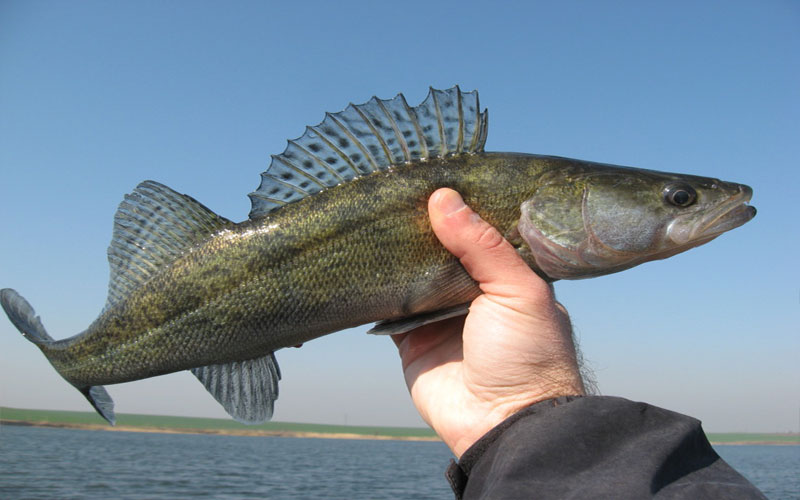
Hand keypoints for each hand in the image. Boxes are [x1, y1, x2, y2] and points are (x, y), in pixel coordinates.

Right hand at [392, 188, 585, 457]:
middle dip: (422, 228)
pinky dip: (376, 288)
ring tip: (373, 214)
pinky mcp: (410, 339)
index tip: (434, 175)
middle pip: (441, 251)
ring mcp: (440, 316)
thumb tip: (442, 198)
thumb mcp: (518, 291)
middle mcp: (473, 294)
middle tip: (394, 191)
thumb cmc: (528, 355)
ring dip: (397, 253)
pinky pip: (387, 307)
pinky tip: (360, 257)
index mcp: (507, 278)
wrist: (504, 424)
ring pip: (412, 275)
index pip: (479, 232)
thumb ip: (482, 245)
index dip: (460, 207)